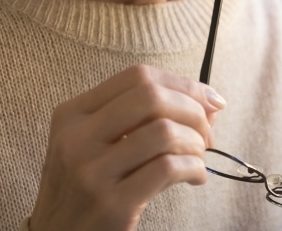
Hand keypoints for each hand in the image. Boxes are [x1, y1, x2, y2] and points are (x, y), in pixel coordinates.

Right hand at [29, 65, 226, 230]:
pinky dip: (194, 169)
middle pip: (151, 97)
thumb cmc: (84, 190)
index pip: (137, 77)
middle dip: (193, 111)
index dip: (182, 84)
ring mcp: (92, 171)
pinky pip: (168, 169)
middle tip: (206, 133)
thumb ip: (140, 120)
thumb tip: (208, 103)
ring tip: (198, 158)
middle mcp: (77, 137)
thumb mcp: (94, 146)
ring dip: (195, 143)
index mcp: (72, 114)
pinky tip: (195, 177)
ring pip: (164, 132)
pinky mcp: (112, 204)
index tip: (208, 100)